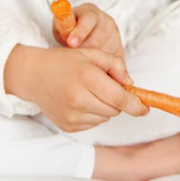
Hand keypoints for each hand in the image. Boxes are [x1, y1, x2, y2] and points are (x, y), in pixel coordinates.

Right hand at [4, 45, 147, 132]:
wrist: (34, 75)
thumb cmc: (65, 62)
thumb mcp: (92, 54)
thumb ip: (115, 65)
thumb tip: (131, 84)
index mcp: (87, 78)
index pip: (119, 98)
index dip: (136, 105)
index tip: (145, 108)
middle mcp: (78, 99)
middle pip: (115, 109)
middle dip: (117, 100)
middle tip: (104, 86)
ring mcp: (72, 115)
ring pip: (105, 117)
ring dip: (104, 107)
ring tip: (88, 92)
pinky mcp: (68, 125)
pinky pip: (93, 124)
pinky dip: (93, 114)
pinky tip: (80, 101)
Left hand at [53, 3, 122, 58]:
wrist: (80, 33)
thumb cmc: (69, 30)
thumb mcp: (61, 26)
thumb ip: (64, 29)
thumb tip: (69, 39)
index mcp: (90, 12)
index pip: (89, 18)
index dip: (80, 31)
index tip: (71, 43)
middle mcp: (106, 21)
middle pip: (99, 37)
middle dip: (85, 48)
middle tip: (74, 55)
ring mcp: (115, 35)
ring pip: (107, 49)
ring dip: (93, 58)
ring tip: (82, 60)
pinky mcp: (119, 49)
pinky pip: (114, 60)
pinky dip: (103, 65)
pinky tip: (92, 66)